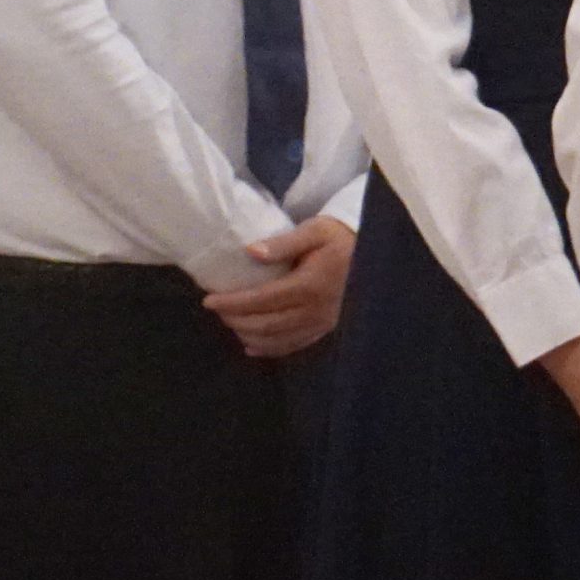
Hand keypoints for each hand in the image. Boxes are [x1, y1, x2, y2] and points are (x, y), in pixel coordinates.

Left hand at [206, 217, 355, 357]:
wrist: (370, 250)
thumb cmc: (337, 237)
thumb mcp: (313, 230)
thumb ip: (283, 243)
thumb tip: (250, 252)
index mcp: (310, 284)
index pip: (262, 299)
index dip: (233, 303)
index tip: (209, 300)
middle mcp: (316, 309)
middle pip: (266, 323)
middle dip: (236, 319)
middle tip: (217, 310)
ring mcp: (322, 323)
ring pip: (277, 338)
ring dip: (248, 334)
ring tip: (231, 323)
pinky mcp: (325, 329)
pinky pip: (293, 345)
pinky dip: (269, 348)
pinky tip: (251, 345)